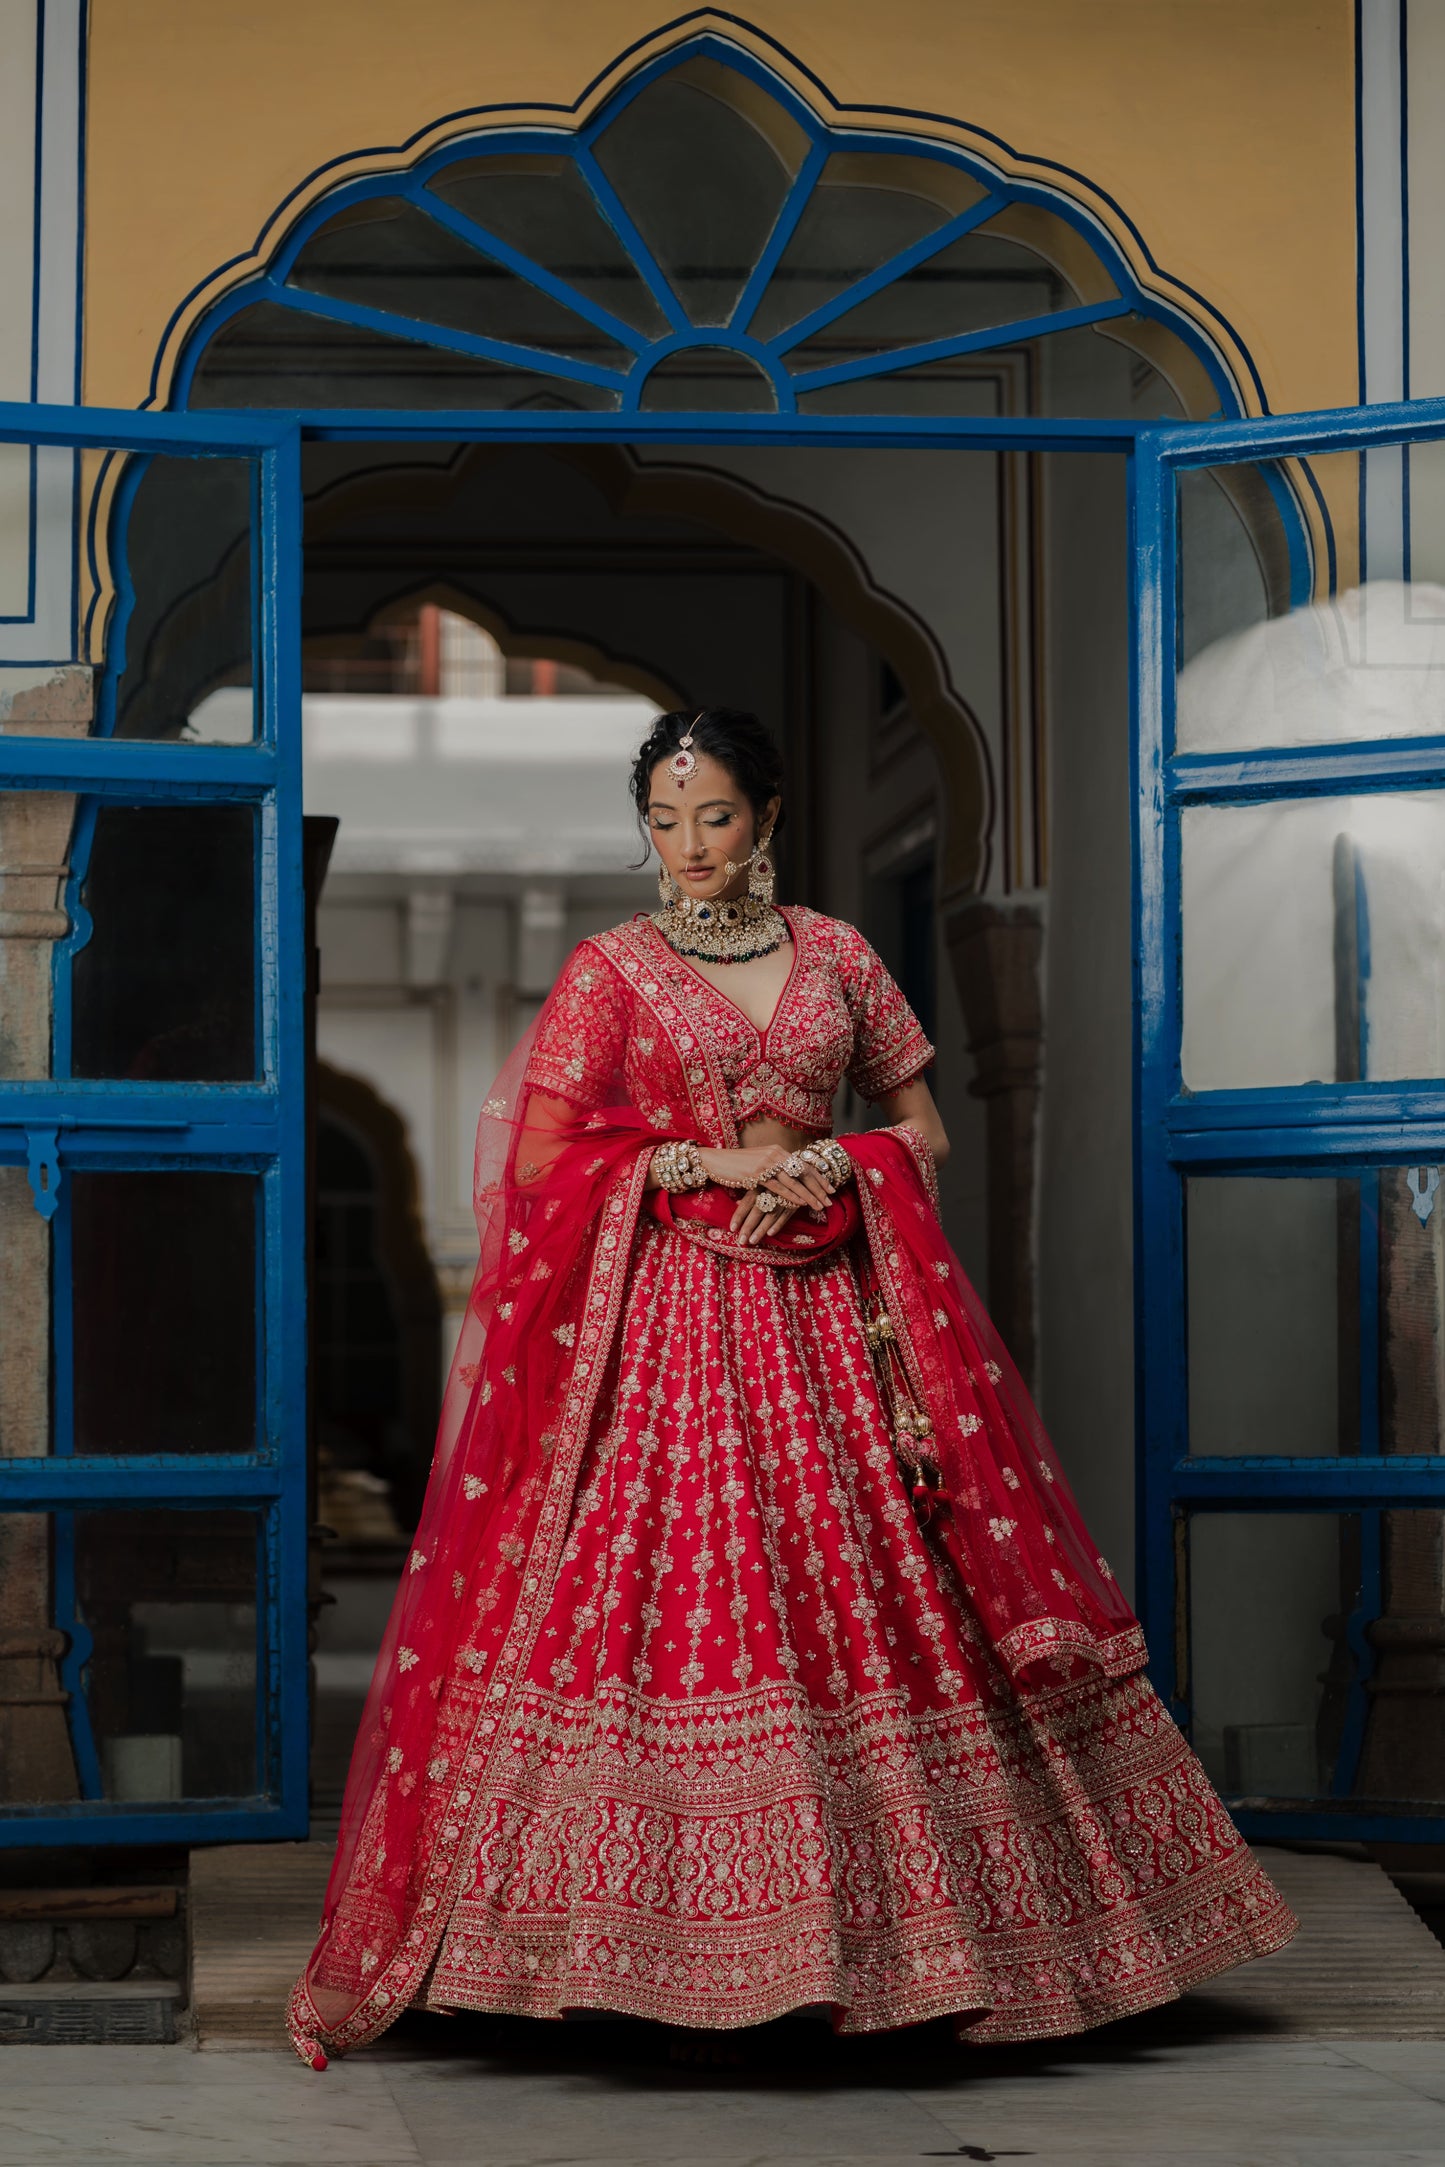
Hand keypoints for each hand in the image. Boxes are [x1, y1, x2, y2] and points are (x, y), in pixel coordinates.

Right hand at [699, 1144, 832, 1219]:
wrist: (715, 1161)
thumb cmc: (737, 1164)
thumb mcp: (760, 1162)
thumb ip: (775, 1166)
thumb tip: (790, 1177)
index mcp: (778, 1151)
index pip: (804, 1164)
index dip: (819, 1177)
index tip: (831, 1189)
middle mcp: (775, 1154)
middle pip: (803, 1172)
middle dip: (819, 1187)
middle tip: (831, 1200)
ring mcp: (766, 1163)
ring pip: (794, 1181)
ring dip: (809, 1195)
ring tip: (820, 1206)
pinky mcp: (757, 1174)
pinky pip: (779, 1187)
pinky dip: (791, 1196)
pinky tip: (800, 1204)